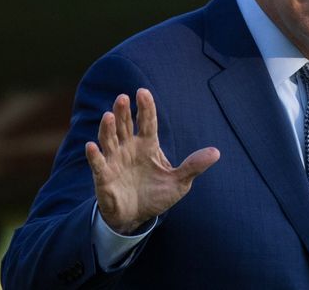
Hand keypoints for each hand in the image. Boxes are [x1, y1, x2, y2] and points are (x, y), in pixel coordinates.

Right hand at [85, 88, 219, 234]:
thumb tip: (216, 152)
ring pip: (109, 139)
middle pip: (125, 125)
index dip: (145, 107)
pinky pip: (98, 164)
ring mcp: (114, 160)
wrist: (136, 217)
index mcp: (147, 145)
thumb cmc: (156, 194)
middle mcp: (128, 148)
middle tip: (123, 98)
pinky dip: (94, 155)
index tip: (143, 92)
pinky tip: (91, 146)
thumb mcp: (179, 182)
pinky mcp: (104, 177)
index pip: (147, 122)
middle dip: (123, 111)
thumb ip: (194, 166)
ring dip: (107, 128)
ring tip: (109, 116)